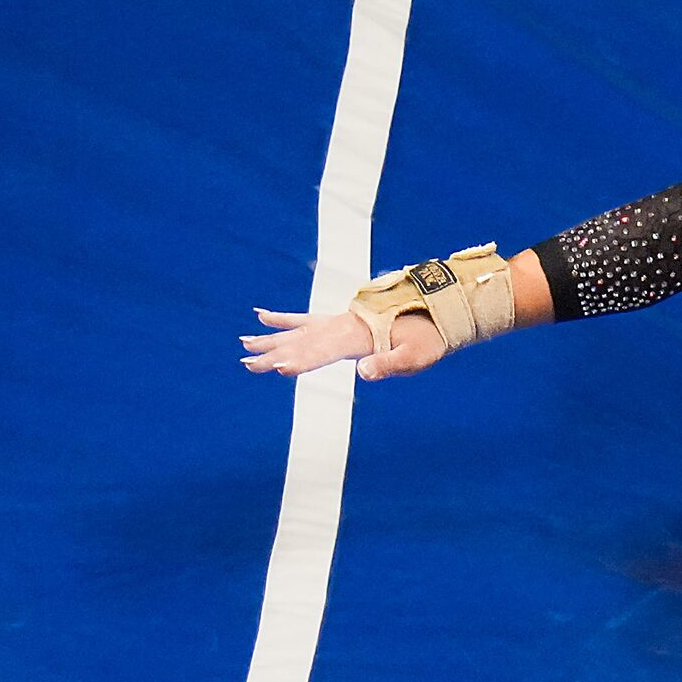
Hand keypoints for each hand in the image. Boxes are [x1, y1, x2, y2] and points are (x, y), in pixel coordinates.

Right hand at [239, 307, 445, 378]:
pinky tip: (262, 316)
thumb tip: (362, 373)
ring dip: (271, 340)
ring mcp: (339, 320)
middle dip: (274, 353)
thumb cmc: (429, 337)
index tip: (277, 368)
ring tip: (243, 345)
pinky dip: (284, 318)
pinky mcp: (340, 319)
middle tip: (247, 363)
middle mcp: (343, 325)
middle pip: (303, 341)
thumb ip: (390, 365)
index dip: (302, 361)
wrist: (438, 308)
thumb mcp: (417, 357)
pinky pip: (306, 318)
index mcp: (359, 335)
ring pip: (298, 330)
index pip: (324, 351)